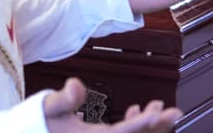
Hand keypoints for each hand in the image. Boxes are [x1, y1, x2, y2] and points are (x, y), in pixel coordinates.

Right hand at [45, 78, 181, 131]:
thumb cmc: (38, 124)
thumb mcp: (48, 108)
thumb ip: (63, 99)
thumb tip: (76, 85)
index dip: (142, 124)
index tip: (161, 114)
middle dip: (156, 125)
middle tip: (174, 112)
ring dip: (148, 124)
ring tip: (157, 107)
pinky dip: (134, 124)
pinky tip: (135, 110)